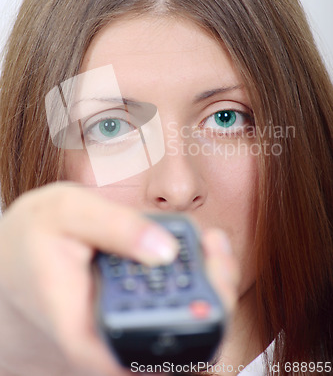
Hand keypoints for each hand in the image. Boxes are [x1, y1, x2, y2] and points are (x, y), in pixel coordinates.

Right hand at [0, 183, 238, 375]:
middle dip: (213, 297)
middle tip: (217, 249)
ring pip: (181, 329)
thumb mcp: (65, 214)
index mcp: (89, 331)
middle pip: (179, 343)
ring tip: (213, 245)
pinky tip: (198, 251)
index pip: (155, 353)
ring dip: (209, 289)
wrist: (8, 265)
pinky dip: (193, 282)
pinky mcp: (130, 317)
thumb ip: (114, 227)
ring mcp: (122, 333)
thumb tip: (164, 248)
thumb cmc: (31, 241)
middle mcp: (110, 344)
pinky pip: (172, 309)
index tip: (213, 277)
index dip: (196, 324)